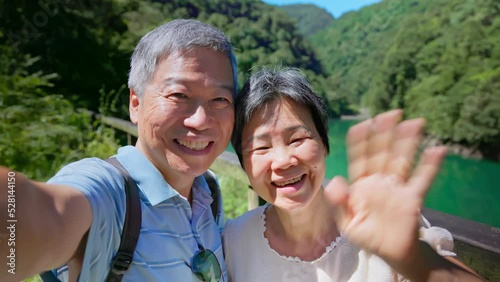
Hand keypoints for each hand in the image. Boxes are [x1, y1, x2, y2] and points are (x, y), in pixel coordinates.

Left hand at [324, 110, 446, 263]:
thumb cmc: (366, 235)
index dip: (361, 140)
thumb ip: (339, 202)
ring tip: (415, 122)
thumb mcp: (347, 222)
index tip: (364, 123)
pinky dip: (430, 165)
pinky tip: (437, 149)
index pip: (360, 157)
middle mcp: (379, 181)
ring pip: (402, 160)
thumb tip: (336, 181)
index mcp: (361, 183)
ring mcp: (396, 187)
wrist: (389, 253)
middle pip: (382, 152)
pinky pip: (422, 179)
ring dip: (408, 142)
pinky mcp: (412, 198)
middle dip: (386, 133)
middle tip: (392, 113)